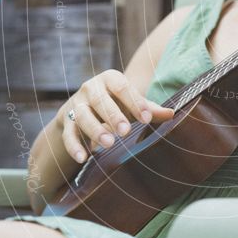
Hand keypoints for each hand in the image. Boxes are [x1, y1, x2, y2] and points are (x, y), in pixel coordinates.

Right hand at [56, 69, 173, 163]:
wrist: (83, 106)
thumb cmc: (116, 104)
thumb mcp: (132, 104)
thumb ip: (150, 110)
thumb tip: (172, 114)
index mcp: (110, 79)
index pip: (122, 87)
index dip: (135, 102)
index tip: (147, 119)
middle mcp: (91, 88)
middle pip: (100, 100)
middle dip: (113, 116)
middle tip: (125, 131)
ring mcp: (76, 104)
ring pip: (83, 116)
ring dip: (95, 130)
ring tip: (109, 144)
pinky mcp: (65, 121)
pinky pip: (68, 134)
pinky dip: (74, 146)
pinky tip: (83, 158)